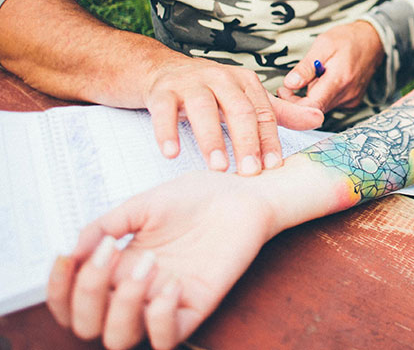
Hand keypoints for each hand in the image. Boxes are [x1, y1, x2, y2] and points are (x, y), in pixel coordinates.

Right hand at [46, 171, 276, 349]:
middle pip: (89, 326)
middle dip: (88, 294)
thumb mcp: (141, 205)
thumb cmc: (195, 197)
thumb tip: (72, 252)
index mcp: (117, 267)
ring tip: (148, 263)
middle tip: (110, 253)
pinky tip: (172, 284)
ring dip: (124, 306)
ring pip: (121, 339)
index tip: (64, 256)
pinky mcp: (196, 306)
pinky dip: (161, 318)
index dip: (58, 288)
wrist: (240, 193)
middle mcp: (136, 290)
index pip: (72, 300)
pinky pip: (169, 337)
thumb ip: (105, 226)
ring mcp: (165, 301)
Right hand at [143, 56, 323, 173]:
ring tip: (218, 167)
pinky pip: (164, 110)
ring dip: (211, 139)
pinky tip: (171, 153)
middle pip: (238, 109)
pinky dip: (167, 131)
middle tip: (250, 172)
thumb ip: (280, 112)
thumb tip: (320, 118)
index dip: (269, 140)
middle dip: (246, 142)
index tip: (273, 167)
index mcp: (245, 81)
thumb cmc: (213, 91)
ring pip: (203, 108)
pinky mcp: (163, 90)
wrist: (164, 71)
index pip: (263, 112)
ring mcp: (190, 82)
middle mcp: (221, 77)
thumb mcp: (247, 98)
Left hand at [278, 21, 383, 112]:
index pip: (311, 107)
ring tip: (314, 75)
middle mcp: (346, 95)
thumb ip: (306, 67)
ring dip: (311, 95)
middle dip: (299, 98)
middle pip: (314, 109)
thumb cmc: (347, 39)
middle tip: (293, 81)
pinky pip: (330, 104)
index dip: (292, 104)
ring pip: (321, 107)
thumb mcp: (323, 45)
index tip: (284, 90)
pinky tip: (325, 80)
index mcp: (338, 80)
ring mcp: (350, 100)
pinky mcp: (352, 102)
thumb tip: (289, 84)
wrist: (373, 41)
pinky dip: (322, 95)